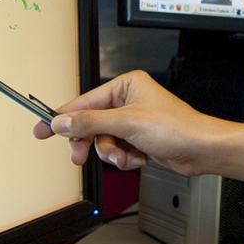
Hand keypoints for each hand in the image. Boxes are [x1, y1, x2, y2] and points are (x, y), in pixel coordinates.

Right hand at [38, 71, 229, 173]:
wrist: (201, 150)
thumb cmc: (177, 128)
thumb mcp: (126, 123)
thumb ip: (90, 122)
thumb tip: (63, 122)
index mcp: (125, 85)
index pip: (84, 101)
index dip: (62, 117)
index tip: (42, 128)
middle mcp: (128, 100)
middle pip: (91, 124)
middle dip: (91, 142)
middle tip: (79, 156)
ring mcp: (133, 121)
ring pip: (103, 141)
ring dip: (112, 153)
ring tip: (125, 157)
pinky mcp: (139, 139)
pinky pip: (117, 150)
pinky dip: (125, 158)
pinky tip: (138, 158)